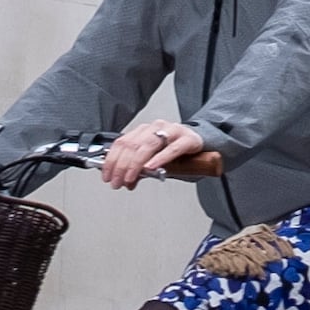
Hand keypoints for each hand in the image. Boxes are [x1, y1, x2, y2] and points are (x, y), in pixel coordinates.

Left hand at [101, 123, 224, 188]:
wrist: (202, 144)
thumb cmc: (177, 153)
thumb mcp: (153, 161)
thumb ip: (138, 169)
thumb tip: (124, 181)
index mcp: (144, 130)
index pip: (121, 143)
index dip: (111, 160)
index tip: (107, 176)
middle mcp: (156, 127)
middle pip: (132, 145)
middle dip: (121, 166)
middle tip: (118, 182)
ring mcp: (172, 131)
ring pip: (148, 144)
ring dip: (136, 164)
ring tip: (131, 178)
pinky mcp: (188, 139)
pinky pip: (171, 149)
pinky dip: (159, 159)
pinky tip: (151, 167)